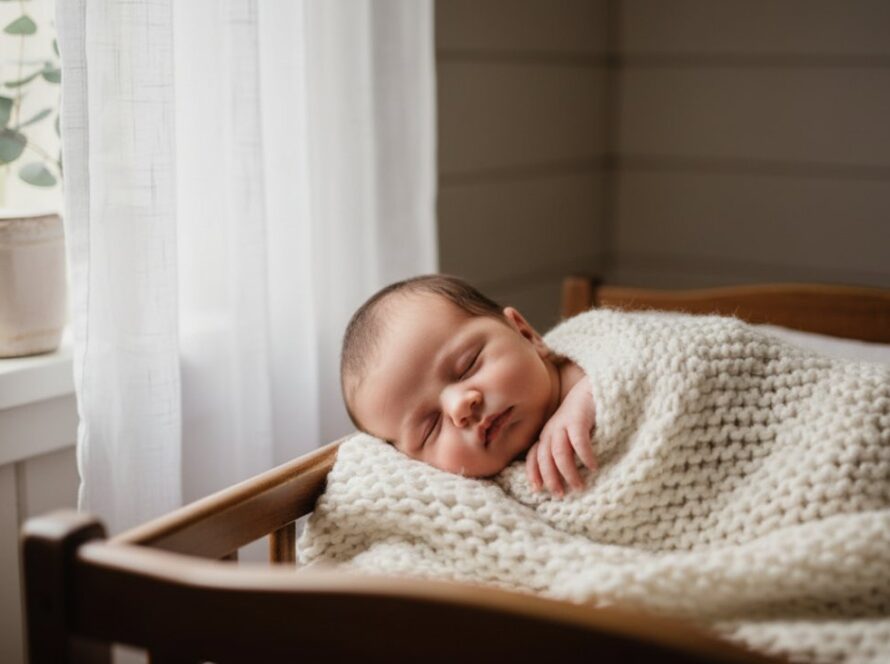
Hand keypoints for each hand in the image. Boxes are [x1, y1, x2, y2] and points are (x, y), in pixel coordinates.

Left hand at [525, 377, 596, 496]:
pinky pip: (578, 442)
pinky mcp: (578, 419)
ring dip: (568, 473)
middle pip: (544, 459)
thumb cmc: (583, 416)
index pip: (533, 456)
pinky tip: (593, 467)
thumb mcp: (568, 435)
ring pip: (559, 454)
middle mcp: (551, 430)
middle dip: (550, 479)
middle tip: (560, 495)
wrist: (593, 387)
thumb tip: (565, 477)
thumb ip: (564, 451)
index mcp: (547, 435)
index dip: (533, 473)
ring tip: (580, 486)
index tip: (537, 490)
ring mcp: (563, 424)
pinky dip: (584, 457)